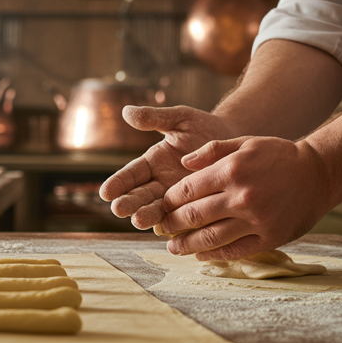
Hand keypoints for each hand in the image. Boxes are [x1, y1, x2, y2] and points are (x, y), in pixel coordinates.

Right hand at [99, 106, 236, 229]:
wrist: (235, 141)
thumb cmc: (205, 128)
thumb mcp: (180, 118)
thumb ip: (155, 118)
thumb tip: (126, 111)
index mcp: (152, 163)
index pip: (131, 174)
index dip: (118, 183)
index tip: (106, 193)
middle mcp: (160, 184)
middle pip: (140, 196)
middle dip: (129, 203)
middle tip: (120, 209)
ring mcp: (177, 198)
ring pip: (157, 211)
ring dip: (147, 216)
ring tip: (139, 221)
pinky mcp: (195, 208)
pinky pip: (183, 220)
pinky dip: (175, 226)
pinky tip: (169, 231)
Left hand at [157, 136, 338, 260]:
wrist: (319, 173)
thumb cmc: (279, 156)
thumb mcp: (245, 143)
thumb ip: (212, 151)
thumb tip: (182, 164)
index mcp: (231, 170)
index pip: (187, 190)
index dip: (170, 201)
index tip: (163, 206)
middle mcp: (241, 197)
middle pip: (193, 216)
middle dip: (172, 225)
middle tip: (161, 230)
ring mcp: (255, 220)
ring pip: (210, 238)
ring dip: (186, 245)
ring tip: (174, 248)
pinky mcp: (269, 238)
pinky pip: (234, 251)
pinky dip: (214, 255)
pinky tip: (201, 255)